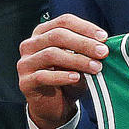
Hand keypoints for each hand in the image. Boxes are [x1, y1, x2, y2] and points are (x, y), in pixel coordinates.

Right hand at [18, 14, 107, 128]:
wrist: (54, 107)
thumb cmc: (67, 79)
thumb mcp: (78, 60)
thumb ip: (86, 50)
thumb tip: (104, 44)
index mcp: (43, 33)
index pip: (63, 22)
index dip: (85, 27)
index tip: (104, 38)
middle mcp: (30, 45)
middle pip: (57, 36)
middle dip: (83, 43)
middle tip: (103, 53)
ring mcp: (25, 63)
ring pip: (51, 54)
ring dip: (77, 60)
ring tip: (95, 68)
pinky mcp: (25, 82)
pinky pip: (43, 76)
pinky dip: (62, 76)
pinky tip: (76, 78)